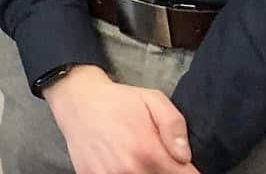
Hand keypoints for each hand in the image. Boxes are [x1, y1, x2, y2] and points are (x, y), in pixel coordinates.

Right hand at [45, 65, 195, 173]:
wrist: (77, 100)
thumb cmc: (118, 101)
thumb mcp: (153, 99)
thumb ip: (174, 125)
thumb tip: (185, 157)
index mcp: (148, 153)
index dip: (187, 171)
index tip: (182, 164)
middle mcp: (130, 171)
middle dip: (166, 172)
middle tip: (158, 159)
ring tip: (138, 159)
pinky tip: (121, 163)